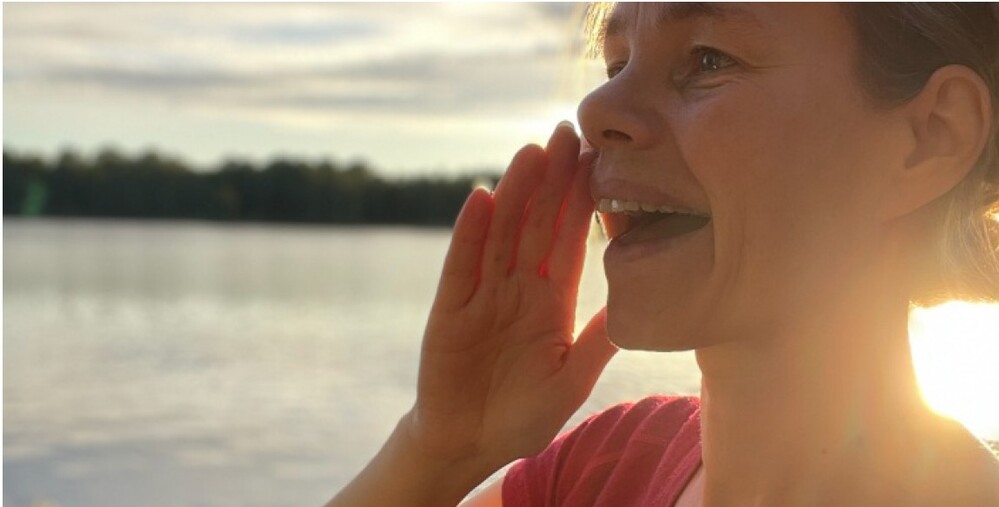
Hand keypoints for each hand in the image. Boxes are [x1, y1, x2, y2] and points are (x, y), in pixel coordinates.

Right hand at [406, 123, 616, 471]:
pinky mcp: (452, 310)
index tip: (598, 159)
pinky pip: (462, 266)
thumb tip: (641, 302)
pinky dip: (470, 234)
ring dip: (515, 193)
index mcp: (552, 298)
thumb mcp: (572, 378)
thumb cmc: (523, 415)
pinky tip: (481, 199)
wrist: (470, 444)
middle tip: (567, 133)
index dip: (582, 199)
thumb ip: (598, 340)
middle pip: (536, 223)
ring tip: (531, 153)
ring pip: (501, 234)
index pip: (570, 238)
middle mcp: (518, 286)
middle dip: (553, 180)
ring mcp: (484, 294)